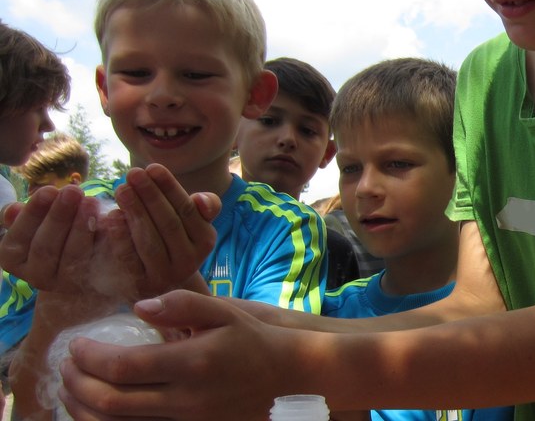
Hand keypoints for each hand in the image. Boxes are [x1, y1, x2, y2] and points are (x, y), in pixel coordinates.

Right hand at [0, 185, 99, 292]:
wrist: (83, 261)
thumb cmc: (54, 230)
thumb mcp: (35, 222)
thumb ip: (24, 216)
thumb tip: (14, 210)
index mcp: (14, 258)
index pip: (19, 237)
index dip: (34, 213)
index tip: (50, 190)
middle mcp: (37, 276)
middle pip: (45, 248)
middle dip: (59, 217)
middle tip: (73, 191)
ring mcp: (66, 283)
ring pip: (73, 257)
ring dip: (82, 227)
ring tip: (92, 201)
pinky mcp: (94, 282)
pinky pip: (101, 263)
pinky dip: (108, 241)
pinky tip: (114, 219)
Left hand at [59, 290, 293, 420]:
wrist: (289, 381)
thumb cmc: (254, 342)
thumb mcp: (225, 312)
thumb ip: (181, 304)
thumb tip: (138, 306)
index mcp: (192, 363)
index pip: (122, 365)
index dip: (88, 357)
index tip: (75, 343)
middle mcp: (185, 398)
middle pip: (110, 401)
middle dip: (76, 383)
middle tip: (64, 365)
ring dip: (83, 408)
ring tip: (71, 388)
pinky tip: (96, 410)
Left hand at [112, 165, 219, 297]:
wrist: (158, 280)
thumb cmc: (172, 237)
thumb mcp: (192, 221)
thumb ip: (202, 206)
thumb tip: (200, 200)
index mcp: (205, 241)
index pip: (188, 210)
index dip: (170, 187)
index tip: (152, 167)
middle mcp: (189, 262)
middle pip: (169, 224)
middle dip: (150, 196)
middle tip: (132, 173)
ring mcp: (165, 277)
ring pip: (150, 242)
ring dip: (135, 212)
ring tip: (121, 189)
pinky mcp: (140, 287)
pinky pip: (129, 260)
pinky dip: (120, 237)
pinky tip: (111, 217)